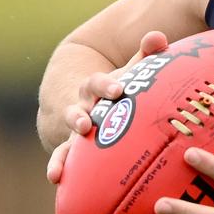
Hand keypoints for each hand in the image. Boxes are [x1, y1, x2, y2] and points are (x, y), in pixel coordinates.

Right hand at [47, 30, 168, 182]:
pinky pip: (61, 157)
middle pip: (77, 109)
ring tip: (64, 161)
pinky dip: (57, 166)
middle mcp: (82, 107)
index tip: (118, 90)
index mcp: (96, 87)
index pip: (98, 83)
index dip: (106, 86)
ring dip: (65, 145)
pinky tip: (54, 178)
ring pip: (66, 136)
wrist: (84, 101)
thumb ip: (145, 55)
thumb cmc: (118, 88)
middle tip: (86, 124)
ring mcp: (74, 129)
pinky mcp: (72, 149)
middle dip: (79, 116)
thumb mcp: (130, 71)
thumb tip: (159, 35)